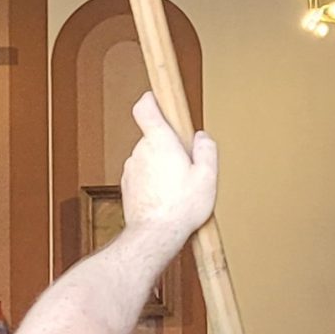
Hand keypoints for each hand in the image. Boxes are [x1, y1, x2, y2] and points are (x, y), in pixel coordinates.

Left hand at [120, 94, 217, 243]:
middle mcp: (140, 151)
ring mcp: (130, 169)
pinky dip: (153, 181)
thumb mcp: (207, 176)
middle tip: (187, 165)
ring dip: (161, 166)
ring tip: (178, 187)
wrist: (155, 235)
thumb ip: (206, 150)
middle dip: (169, 146)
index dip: (151, 100)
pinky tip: (167, 197)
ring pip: (148, 158)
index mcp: (159, 141)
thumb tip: (202, 137)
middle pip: (154, 137)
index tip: (157, 98)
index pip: (146, 108)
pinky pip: (143, 175)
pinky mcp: (127, 186)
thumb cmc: (180, 208)